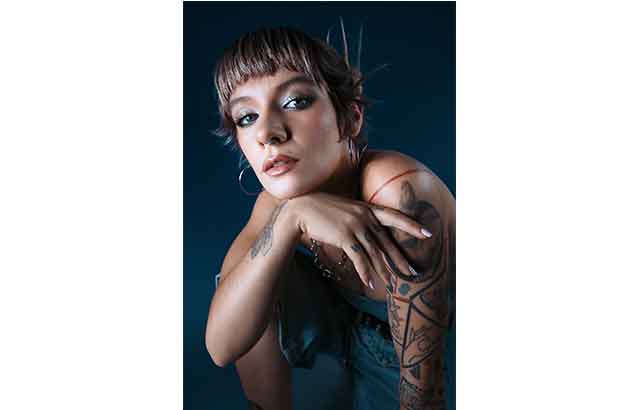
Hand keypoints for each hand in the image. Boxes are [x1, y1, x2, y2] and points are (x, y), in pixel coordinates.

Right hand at [288, 192, 430, 288]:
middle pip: (387, 241)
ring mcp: (355, 226)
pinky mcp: (344, 237)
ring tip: (392, 285)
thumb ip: (360, 218)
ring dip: (384, 271)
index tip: (427, 233)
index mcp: (367, 208)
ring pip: (375, 253)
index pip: (394, 217)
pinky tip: (370, 284)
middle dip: (400, 259)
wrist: (301, 210)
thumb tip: (371, 232)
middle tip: (413, 273)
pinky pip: (359, 259)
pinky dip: (365, 273)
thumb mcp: (346, 209)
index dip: (411, 226)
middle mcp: (364, 216)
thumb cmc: (322, 210)